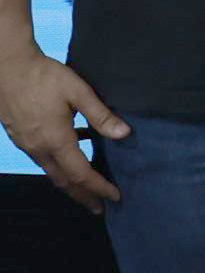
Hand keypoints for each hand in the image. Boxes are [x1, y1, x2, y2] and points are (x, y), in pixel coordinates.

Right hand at [0, 43, 125, 210]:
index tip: (116, 196)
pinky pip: (42, 159)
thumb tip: (124, 134)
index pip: (81, 174)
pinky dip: (58, 166)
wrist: (6, 65)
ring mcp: (25, 143)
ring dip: (70, 182)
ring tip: (87, 188)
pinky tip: (72, 155)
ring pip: (51, 171)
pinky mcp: (19, 136)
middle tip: (99, 207)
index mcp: (55, 140)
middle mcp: (38, 148)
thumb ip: (101, 115)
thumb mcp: (78, 91)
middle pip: (63, 181)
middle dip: (83, 196)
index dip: (99, 187)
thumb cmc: (43, 75)